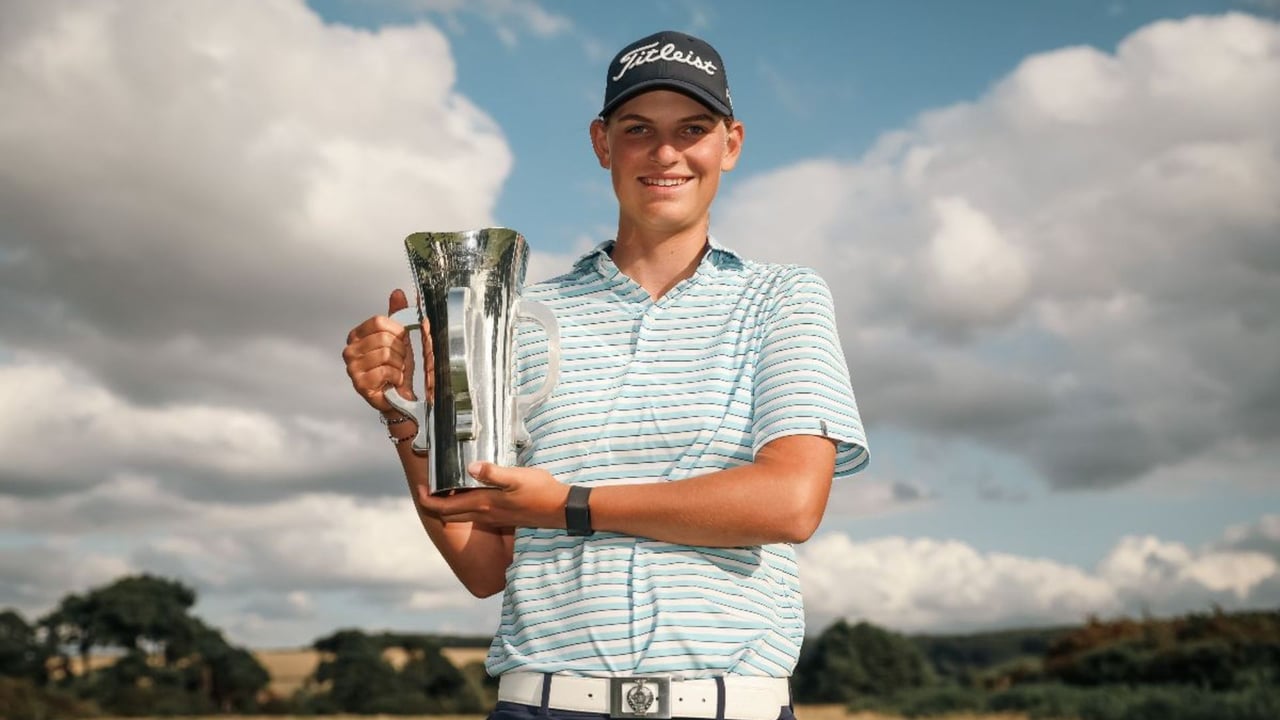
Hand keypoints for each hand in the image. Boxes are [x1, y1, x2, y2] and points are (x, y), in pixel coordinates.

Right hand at [342, 289, 433, 412]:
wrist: (399, 396)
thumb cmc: (397, 368)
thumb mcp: (399, 338)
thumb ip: (398, 314)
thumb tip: (398, 292)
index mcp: (356, 336)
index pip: (379, 322)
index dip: (397, 331)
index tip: (400, 341)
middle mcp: (349, 350)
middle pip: (383, 338)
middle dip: (400, 350)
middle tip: (398, 361)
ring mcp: (352, 368)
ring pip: (386, 354)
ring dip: (399, 365)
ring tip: (395, 371)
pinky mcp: (359, 384)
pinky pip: (385, 370)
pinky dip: (396, 377)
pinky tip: (392, 382)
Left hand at [417, 463, 570, 529]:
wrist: (561, 510)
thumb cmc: (540, 492)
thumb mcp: (517, 477)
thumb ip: (493, 473)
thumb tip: (470, 467)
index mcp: (483, 504)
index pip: (445, 508)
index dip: (428, 501)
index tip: (418, 489)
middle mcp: (484, 514)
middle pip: (449, 514)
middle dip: (434, 503)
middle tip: (427, 488)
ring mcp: (494, 518)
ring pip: (462, 515)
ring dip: (449, 505)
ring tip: (445, 488)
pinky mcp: (503, 517)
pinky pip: (475, 514)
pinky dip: (465, 506)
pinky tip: (471, 493)